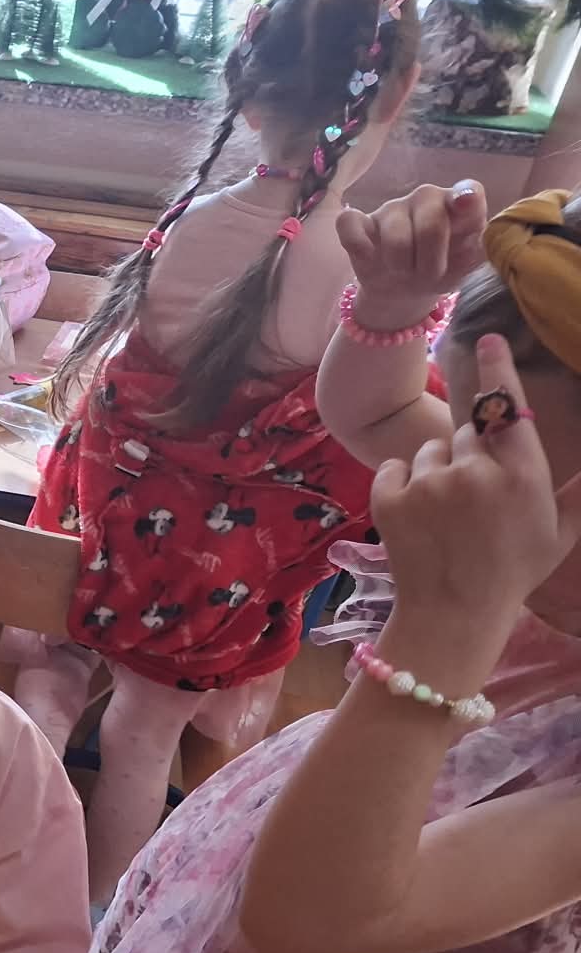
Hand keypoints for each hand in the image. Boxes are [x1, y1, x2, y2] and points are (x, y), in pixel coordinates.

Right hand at [338, 181, 485, 330]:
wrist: (405, 289)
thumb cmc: (442, 270)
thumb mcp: (468, 266)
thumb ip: (481, 250)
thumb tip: (485, 242)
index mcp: (458, 205)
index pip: (468, 192)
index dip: (466, 198)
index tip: (465, 205)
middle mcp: (426, 198)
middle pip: (430, 224)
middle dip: (429, 261)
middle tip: (428, 276)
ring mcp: (392, 208)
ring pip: (394, 235)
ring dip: (399, 265)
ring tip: (402, 272)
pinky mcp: (359, 222)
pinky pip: (349, 224)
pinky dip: (357, 243)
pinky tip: (368, 258)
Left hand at [373, 334, 580, 624]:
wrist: (452, 613)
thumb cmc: (513, 572)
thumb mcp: (560, 531)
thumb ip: (580, 490)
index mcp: (523, 476)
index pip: (509, 407)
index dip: (497, 371)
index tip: (488, 339)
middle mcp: (477, 472)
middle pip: (467, 433)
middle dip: (470, 455)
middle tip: (472, 501)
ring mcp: (430, 484)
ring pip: (431, 451)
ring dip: (436, 472)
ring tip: (446, 514)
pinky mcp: (390, 498)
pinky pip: (395, 468)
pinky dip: (401, 484)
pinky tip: (416, 516)